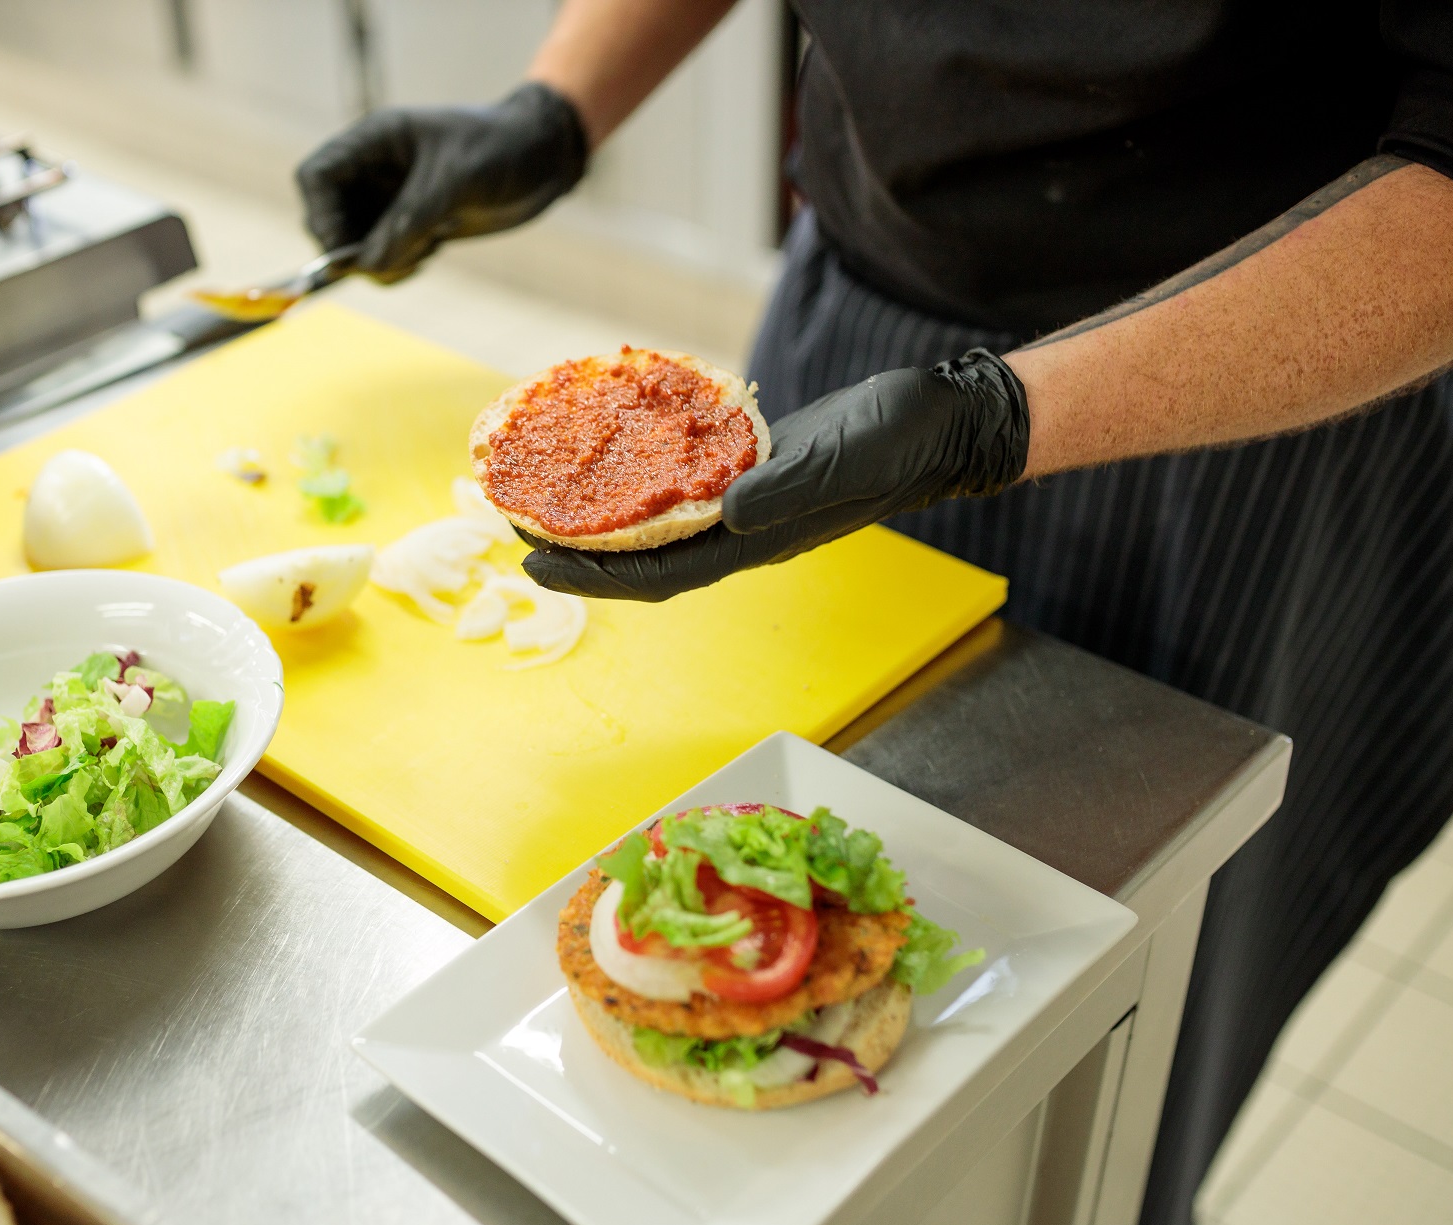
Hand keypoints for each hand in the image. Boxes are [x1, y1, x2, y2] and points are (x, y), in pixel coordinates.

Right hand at [295, 83, 588, 282]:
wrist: (543, 158)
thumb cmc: (501, 149)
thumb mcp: (455, 181)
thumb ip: (409, 221)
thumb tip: (368, 264)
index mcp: (375, 140)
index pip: (317, 177)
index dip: (322, 216)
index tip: (348, 250)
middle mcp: (375, 170)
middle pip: (328, 217)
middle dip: (351, 248)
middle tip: (389, 263)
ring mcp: (391, 199)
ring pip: (354, 244)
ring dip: (375, 263)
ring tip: (420, 255)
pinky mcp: (411, 224)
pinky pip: (381, 256)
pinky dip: (394, 268)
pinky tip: (427, 256)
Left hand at [522, 349, 1029, 600]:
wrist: (940, 421)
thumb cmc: (897, 444)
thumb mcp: (840, 461)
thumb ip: (785, 489)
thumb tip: (722, 511)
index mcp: (754, 542)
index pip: (657, 574)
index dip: (592, 575)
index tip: (533, 563)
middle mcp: (740, 531)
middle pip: (641, 555)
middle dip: (576, 552)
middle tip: (511, 530)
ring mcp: (744, 503)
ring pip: (656, 521)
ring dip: (599, 516)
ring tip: (542, 497)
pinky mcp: (750, 466)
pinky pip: (680, 479)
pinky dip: (639, 473)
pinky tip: (607, 454)